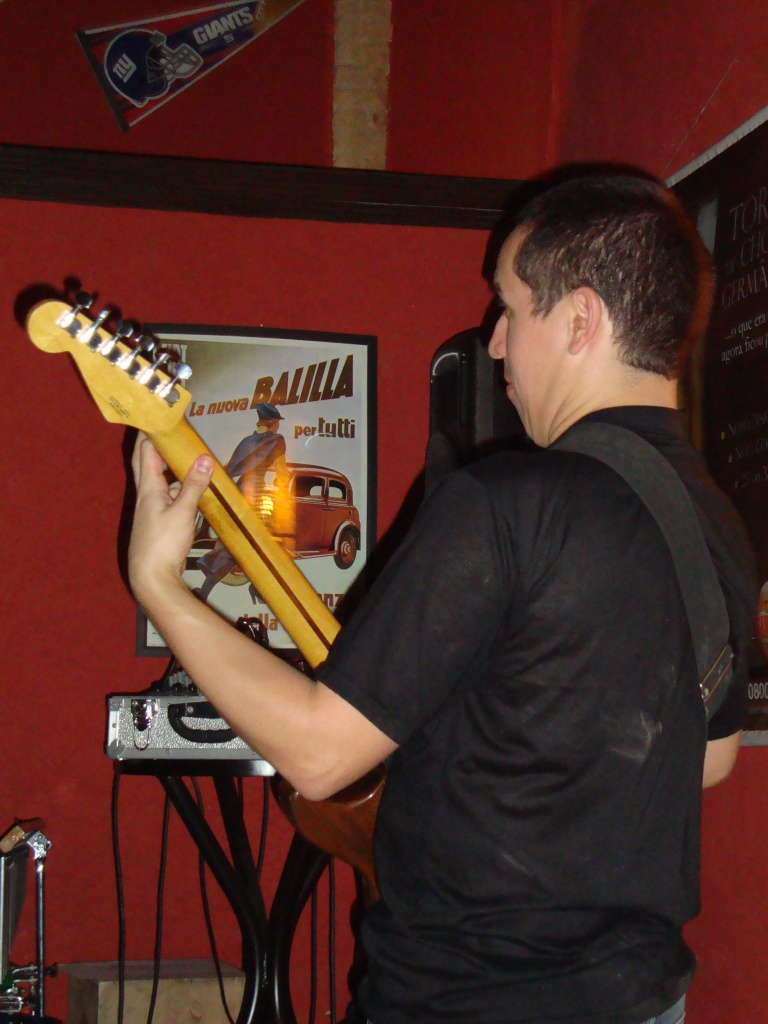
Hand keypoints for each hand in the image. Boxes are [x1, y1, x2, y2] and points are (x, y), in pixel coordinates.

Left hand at [128, 434, 213, 604]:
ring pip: (160, 483)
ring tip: (188, 458)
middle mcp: (145, 497)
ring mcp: (151, 512)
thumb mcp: (183, 512)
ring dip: (171, 470)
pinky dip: (178, 491)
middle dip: (154, 446)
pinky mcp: (159, 525)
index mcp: (147, 489)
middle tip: (166, 430)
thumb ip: (194, 485)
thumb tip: (205, 458)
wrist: (151, 579)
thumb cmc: (163, 544)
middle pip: (146, 465)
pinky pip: (168, 499)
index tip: (157, 415)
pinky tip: (193, 493)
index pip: (144, 453)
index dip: (149, 433)